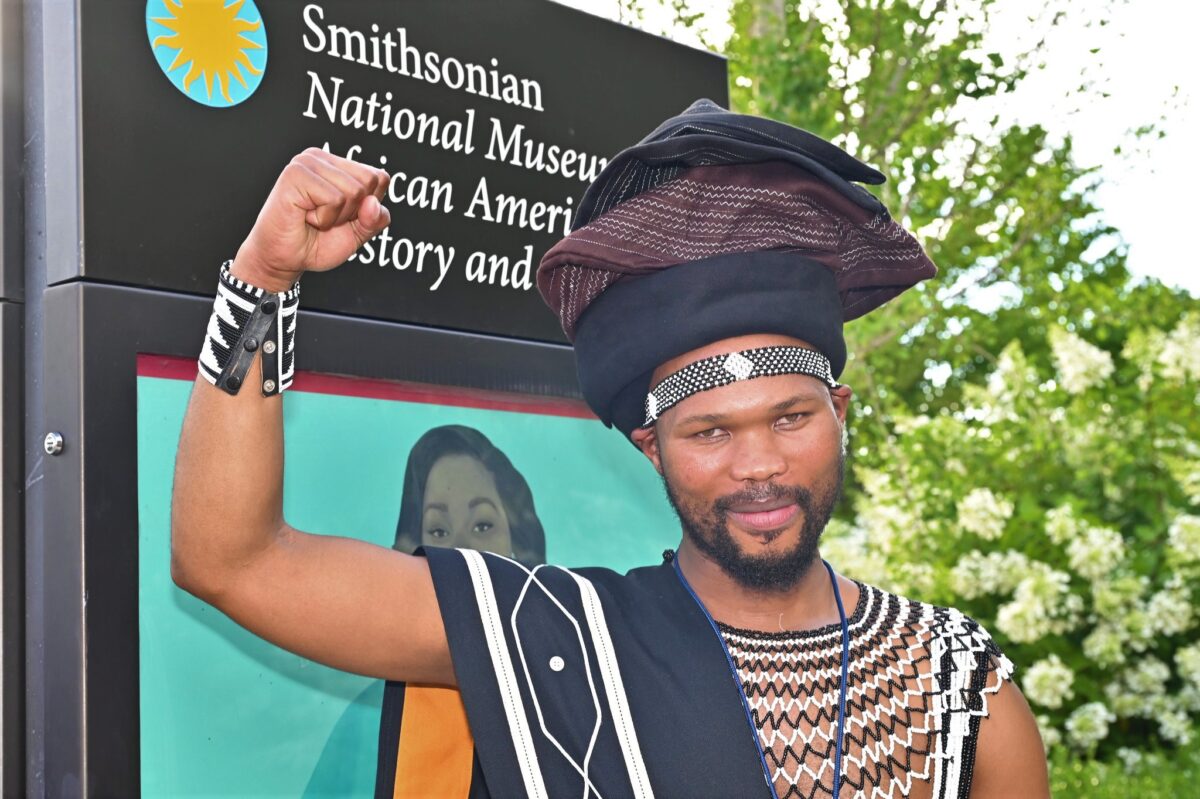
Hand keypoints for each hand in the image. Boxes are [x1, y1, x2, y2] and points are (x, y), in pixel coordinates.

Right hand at [230, 148, 390, 291]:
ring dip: (336, 217)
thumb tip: (373, 203)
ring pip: (353, 192)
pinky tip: (305, 216)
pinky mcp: (295, 174)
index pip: (379, 178)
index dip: (368, 207)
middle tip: (325, 217)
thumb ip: (375, 220)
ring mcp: (307, 163)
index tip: (341, 216)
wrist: (284, 260)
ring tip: (314, 218)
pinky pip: (334, 199)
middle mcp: (322, 158)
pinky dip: (324, 219)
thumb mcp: (358, 234)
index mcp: (338, 166)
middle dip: (353, 212)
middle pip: (369, 183)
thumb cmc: (315, 243)